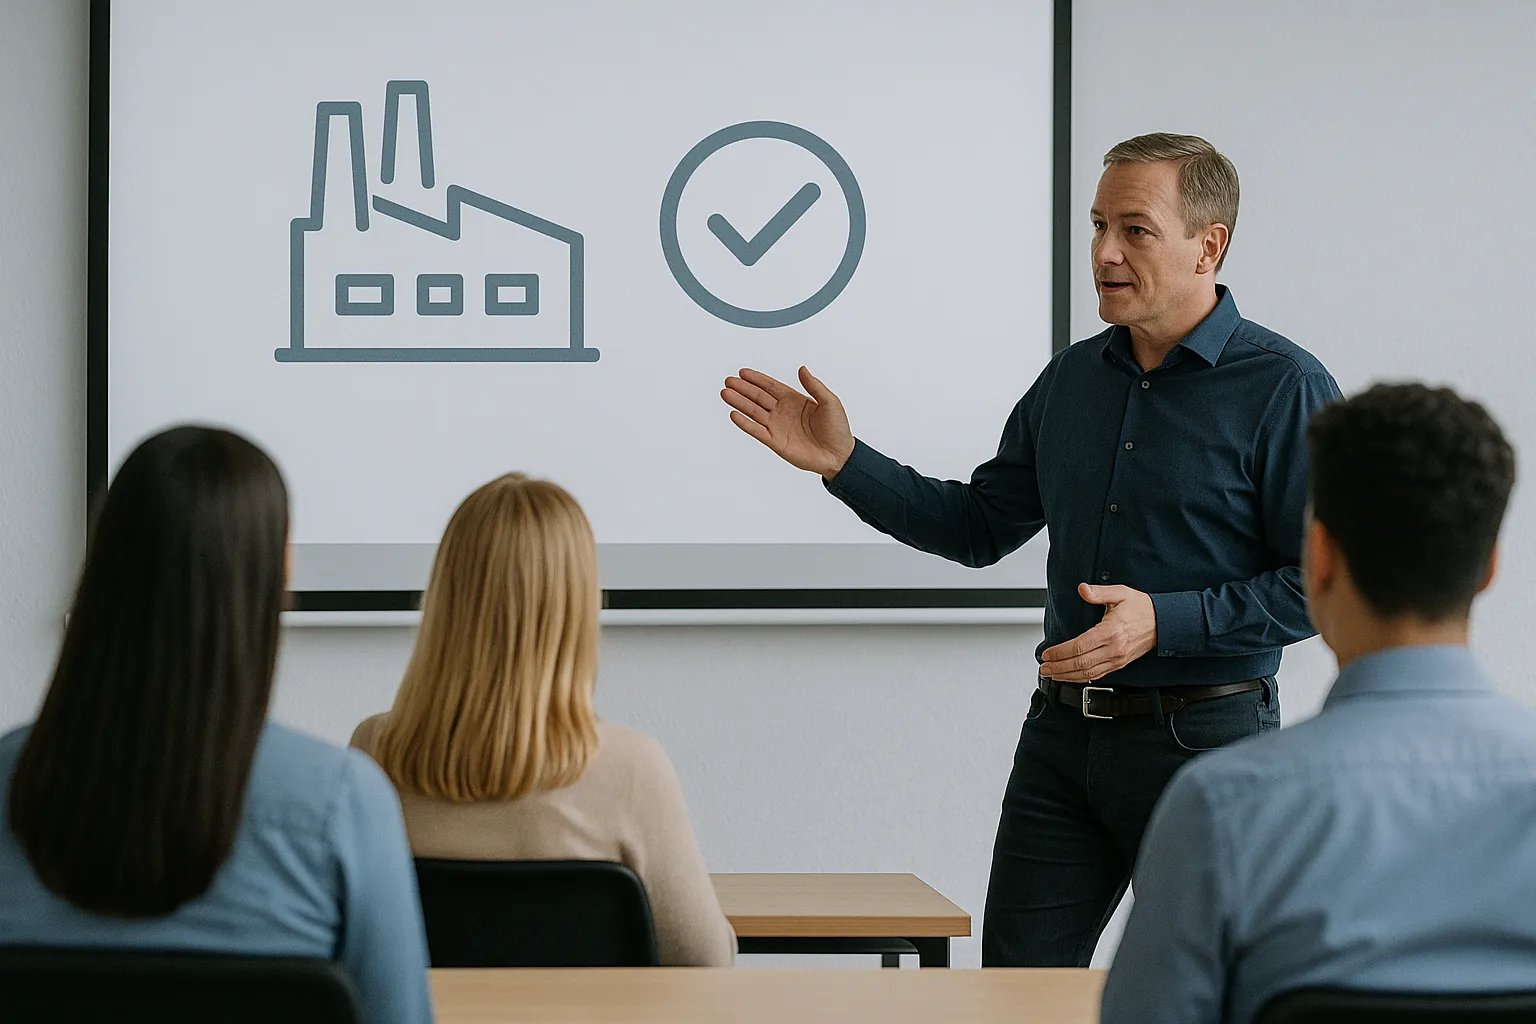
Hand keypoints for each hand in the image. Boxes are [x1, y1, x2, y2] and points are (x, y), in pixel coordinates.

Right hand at [721, 366, 855, 479]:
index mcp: (794, 400)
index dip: (757, 379)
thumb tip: (802, 369)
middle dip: (743, 388)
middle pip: (758, 397)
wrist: (839, 455)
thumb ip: (814, 385)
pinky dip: (745, 423)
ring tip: (725, 393)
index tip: (743, 372)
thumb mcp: (830, 402)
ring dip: (739, 402)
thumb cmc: (838, 429)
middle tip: (729, 380)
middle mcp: (782, 412)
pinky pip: (757, 431)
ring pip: (754, 412)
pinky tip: (734, 414)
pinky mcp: (775, 442)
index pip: (771, 386)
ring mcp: (777, 427)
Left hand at [1039, 584, 1157, 681]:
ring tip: (1052, 675)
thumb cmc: (1142, 608)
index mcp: (1111, 631)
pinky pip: (1098, 675)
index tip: (1047, 654)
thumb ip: (1098, 592)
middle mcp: (1114, 649)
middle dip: (1059, 668)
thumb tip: (1082, 589)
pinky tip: (1070, 677)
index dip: (1060, 653)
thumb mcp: (1120, 593)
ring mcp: (1117, 659)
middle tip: (1044, 667)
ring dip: (1067, 676)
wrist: (1163, 622)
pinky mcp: (1119, 664)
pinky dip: (1081, 679)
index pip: (1079, 647)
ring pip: (1088, 674)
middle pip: (1080, 664)